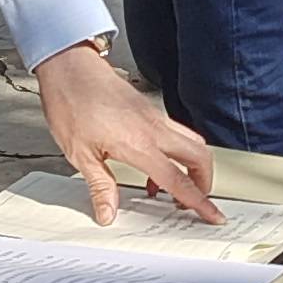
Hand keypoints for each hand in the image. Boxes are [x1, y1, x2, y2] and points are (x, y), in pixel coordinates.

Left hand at [34, 43, 221, 223]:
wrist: (70, 67)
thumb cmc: (71, 103)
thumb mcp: (80, 154)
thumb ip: (100, 186)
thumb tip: (108, 213)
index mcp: (139, 144)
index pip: (178, 179)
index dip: (198, 201)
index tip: (213, 215)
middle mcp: (154, 129)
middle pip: (200, 157)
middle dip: (205, 182)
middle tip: (195, 201)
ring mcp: (154, 117)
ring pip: (192, 142)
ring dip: (193, 166)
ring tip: (173, 186)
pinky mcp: (148, 110)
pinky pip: (176, 133)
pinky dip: (176, 152)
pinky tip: (153, 164)